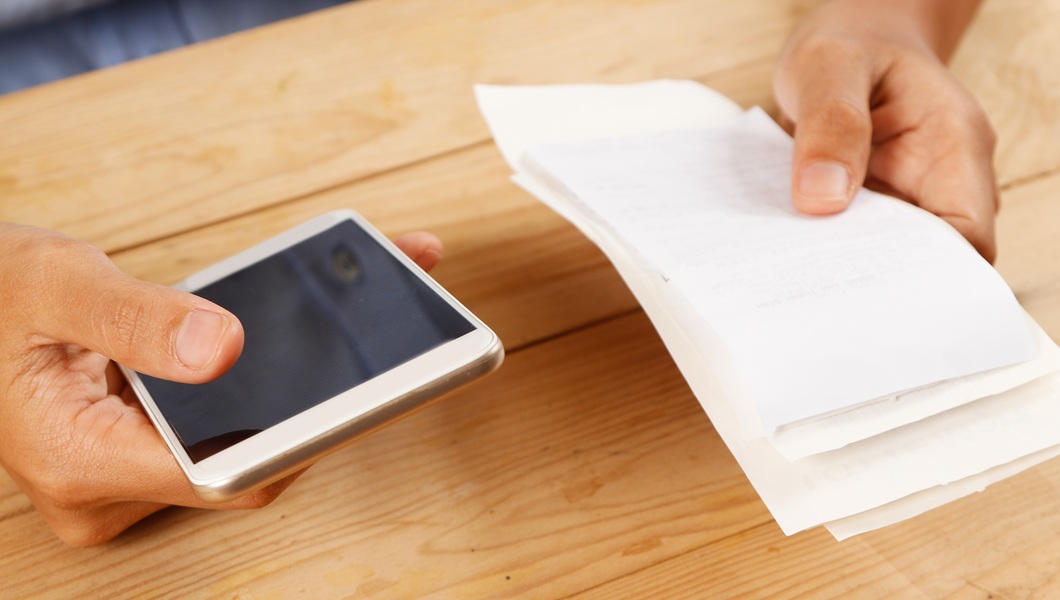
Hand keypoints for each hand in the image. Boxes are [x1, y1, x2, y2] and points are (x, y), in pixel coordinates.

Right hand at [0, 223, 442, 545]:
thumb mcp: (54, 282)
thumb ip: (134, 317)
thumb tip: (222, 346)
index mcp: (79, 458)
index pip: (224, 475)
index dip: (302, 440)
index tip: (369, 390)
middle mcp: (110, 485)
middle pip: (248, 458)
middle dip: (321, 400)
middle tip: (395, 334)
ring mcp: (132, 471)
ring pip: (244, 440)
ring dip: (306, 385)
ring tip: (372, 313)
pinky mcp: (150, 446)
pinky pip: (227, 421)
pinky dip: (271, 379)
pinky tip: (318, 330)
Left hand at [774, 0, 996, 260]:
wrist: (847, 44)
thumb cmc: (850, 47)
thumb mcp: (829, 65)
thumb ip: (831, 122)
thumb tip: (822, 199)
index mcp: (953, 148)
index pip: (966, 238)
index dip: (925, 274)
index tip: (866, 282)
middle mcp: (942, 183)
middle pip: (926, 262)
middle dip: (875, 280)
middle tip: (812, 286)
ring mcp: (908, 201)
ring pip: (887, 260)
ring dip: (844, 268)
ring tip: (794, 273)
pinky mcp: (873, 211)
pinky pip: (855, 245)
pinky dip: (825, 252)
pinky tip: (788, 254)